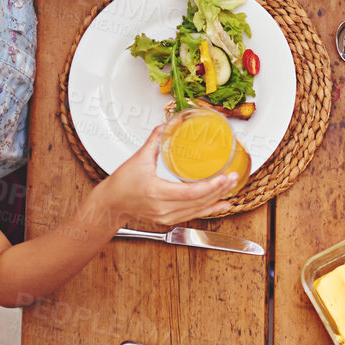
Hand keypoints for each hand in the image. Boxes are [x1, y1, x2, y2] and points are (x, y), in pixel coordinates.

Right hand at [96, 126, 240, 225]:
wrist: (111, 203)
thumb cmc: (121, 185)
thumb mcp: (138, 160)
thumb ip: (154, 142)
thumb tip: (165, 125)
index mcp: (157, 193)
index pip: (191, 193)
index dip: (211, 186)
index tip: (225, 177)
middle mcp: (164, 208)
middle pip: (199, 202)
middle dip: (219, 190)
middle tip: (234, 177)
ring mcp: (167, 216)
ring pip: (198, 210)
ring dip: (217, 199)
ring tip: (231, 188)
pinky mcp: (169, 219)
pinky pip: (193, 215)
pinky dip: (209, 209)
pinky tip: (222, 204)